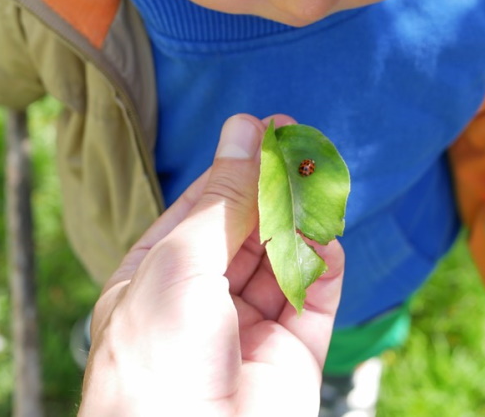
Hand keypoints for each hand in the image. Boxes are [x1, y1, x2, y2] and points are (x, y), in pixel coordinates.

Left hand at [77, 114, 344, 416]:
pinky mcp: (290, 356)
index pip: (202, 207)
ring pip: (284, 259)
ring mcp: (247, 328)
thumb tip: (246, 131)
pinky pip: (314, 299)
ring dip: (303, 221)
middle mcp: (201, 299)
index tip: (268, 128)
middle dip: (273, 187)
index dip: (235, 166)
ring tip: (320, 183)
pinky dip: (325, 266)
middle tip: (301, 144)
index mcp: (158, 276)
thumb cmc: (158, 356)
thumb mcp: (182, 259)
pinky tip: (327, 240)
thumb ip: (223, 198)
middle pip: (247, 229)